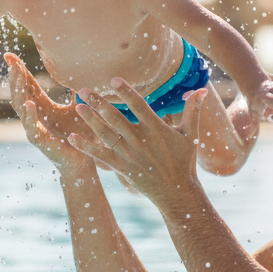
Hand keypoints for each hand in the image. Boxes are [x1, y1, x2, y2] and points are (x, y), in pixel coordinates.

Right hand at [5, 53, 93, 174]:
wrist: (84, 161)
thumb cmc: (80, 136)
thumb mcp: (79, 108)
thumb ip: (76, 93)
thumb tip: (81, 72)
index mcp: (42, 107)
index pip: (26, 85)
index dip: (18, 70)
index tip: (9, 55)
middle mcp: (35, 117)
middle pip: (20, 93)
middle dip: (15, 77)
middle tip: (11, 61)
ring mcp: (35, 129)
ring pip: (21, 108)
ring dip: (18, 91)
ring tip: (17, 75)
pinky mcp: (40, 142)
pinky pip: (31, 128)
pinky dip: (29, 116)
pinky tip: (29, 104)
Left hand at [70, 79, 204, 201]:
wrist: (177, 191)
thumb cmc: (184, 161)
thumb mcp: (190, 134)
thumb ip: (193, 110)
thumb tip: (201, 89)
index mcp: (156, 129)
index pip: (139, 106)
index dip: (126, 92)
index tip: (114, 79)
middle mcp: (140, 140)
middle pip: (116, 118)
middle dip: (99, 103)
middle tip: (83, 89)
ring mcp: (129, 154)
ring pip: (106, 134)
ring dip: (90, 120)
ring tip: (77, 106)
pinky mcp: (121, 166)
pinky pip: (100, 155)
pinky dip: (85, 147)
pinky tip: (71, 137)